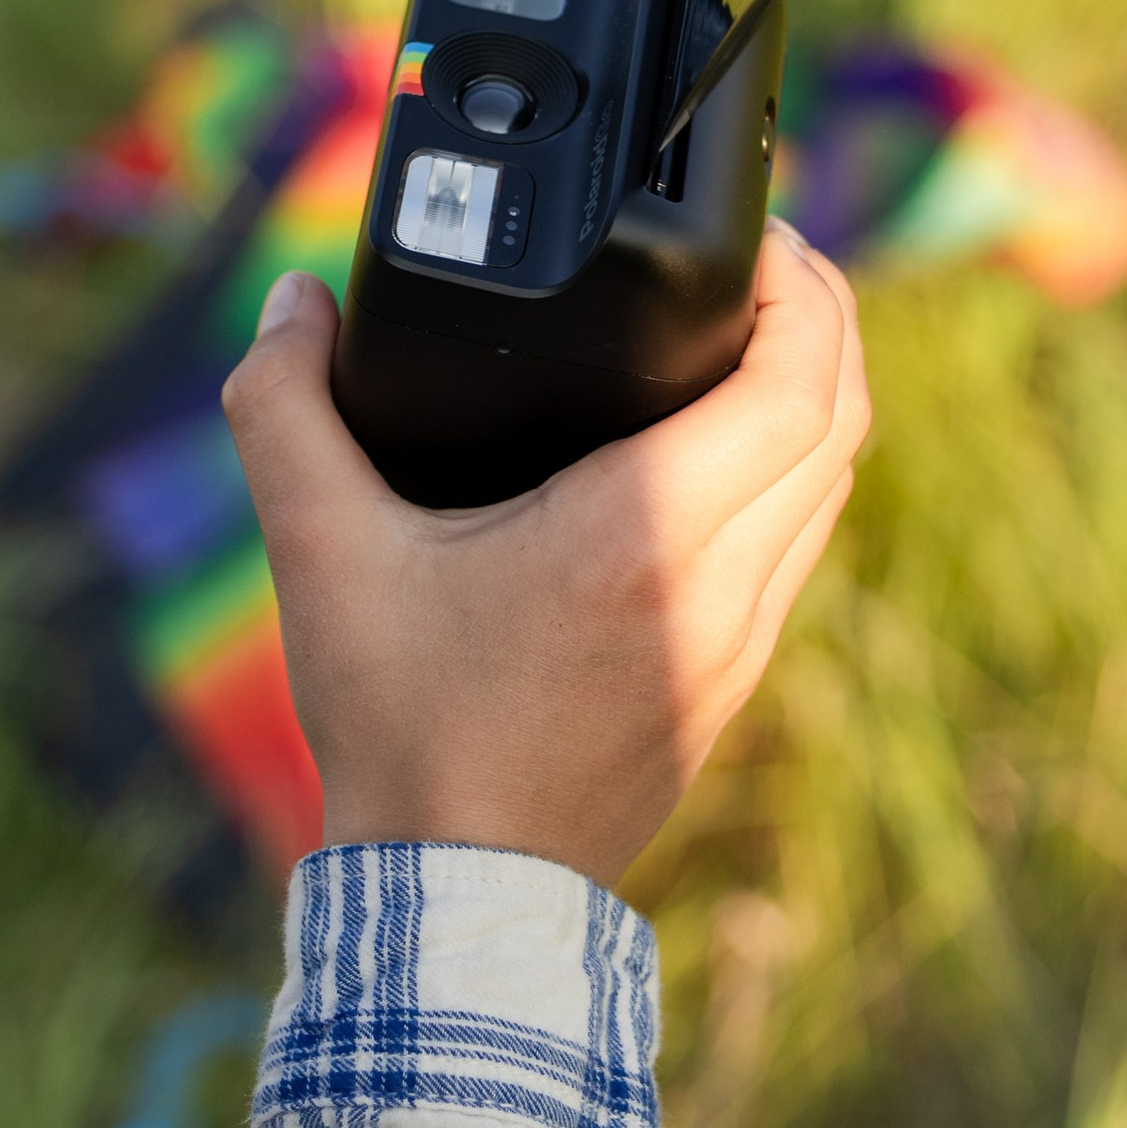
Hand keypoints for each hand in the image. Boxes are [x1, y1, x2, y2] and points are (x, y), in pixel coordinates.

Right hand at [220, 224, 869, 886]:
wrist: (453, 891)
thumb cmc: (399, 724)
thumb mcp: (321, 554)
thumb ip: (285, 409)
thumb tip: (292, 300)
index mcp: (640, 533)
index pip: (799, 384)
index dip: (806, 290)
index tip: (758, 236)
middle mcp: (717, 584)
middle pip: (840, 420)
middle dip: (824, 319)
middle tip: (759, 260)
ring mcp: (737, 641)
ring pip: (829, 486)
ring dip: (814, 396)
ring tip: (750, 333)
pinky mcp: (730, 682)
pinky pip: (797, 547)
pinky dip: (788, 472)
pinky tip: (721, 451)